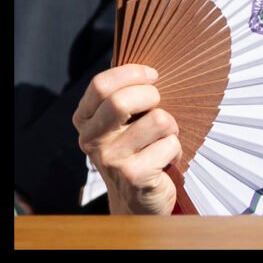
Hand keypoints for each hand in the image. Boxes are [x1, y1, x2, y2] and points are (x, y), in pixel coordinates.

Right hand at [73, 65, 180, 214]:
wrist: (137, 199)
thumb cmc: (137, 148)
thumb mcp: (124, 121)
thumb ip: (126, 94)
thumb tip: (148, 63)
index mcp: (85, 119)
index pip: (101, 85)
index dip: (132, 74)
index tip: (153, 76)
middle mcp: (91, 139)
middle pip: (122, 101)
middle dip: (152, 97)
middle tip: (158, 107)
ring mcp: (110, 159)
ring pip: (158, 120)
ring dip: (170, 127)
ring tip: (161, 140)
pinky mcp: (133, 175)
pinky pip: (170, 144)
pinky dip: (176, 149)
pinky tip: (165, 161)